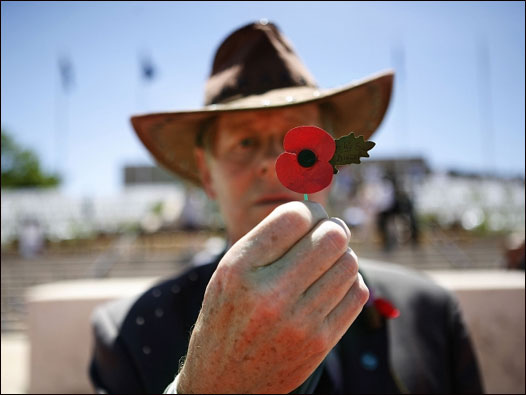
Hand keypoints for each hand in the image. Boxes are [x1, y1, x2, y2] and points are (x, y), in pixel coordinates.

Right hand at [177, 201, 368, 393]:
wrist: (225, 382)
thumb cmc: (228, 315)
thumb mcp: (229, 271)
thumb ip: (267, 238)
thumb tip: (315, 209)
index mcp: (239, 269)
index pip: (296, 216)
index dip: (309, 211)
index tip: (309, 218)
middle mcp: (269, 294)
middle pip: (332, 237)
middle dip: (333, 228)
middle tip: (326, 234)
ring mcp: (298, 321)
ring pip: (349, 263)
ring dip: (342, 256)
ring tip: (326, 263)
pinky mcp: (320, 342)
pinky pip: (357, 293)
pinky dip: (349, 282)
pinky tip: (331, 286)